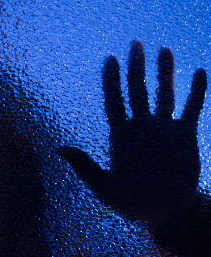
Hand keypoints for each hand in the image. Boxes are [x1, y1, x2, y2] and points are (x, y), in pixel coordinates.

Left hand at [58, 42, 206, 227]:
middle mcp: (140, 128)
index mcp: (120, 136)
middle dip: (135, 68)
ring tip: (163, 49)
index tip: (109, 59)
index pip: (114, 101)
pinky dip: (196, 91)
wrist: (164, 212)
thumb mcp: (104, 187)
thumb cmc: (130, 204)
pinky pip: (191, 108)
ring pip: (163, 94)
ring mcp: (162, 130)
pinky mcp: (184, 136)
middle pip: (136, 91)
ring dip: (164, 72)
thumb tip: (59, 148)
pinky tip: (198, 71)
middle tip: (134, 44)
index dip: (111, 80)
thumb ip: (84, 166)